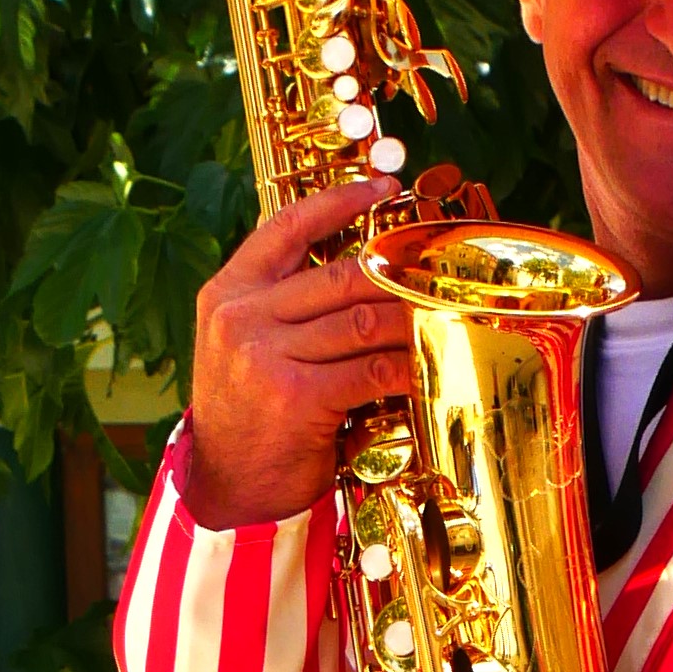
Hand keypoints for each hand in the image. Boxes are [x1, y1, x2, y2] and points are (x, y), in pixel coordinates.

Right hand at [183, 182, 411, 527]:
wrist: (228, 485)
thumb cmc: (250, 415)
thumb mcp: (248, 346)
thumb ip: (286, 307)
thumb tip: (360, 270)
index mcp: (227, 294)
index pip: (286, 227)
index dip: (338, 202)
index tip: (382, 186)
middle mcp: (241, 317)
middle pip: (342, 276)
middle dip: (399, 274)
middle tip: (439, 271)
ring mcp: (265, 355)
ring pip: (363, 320)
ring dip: (413, 321)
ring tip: (445, 317)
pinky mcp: (296, 395)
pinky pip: (371, 369)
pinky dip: (408, 367)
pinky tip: (432, 366)